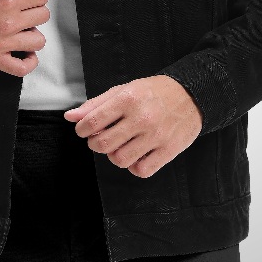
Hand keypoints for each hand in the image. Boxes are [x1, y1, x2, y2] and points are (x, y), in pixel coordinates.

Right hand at [0, 0, 48, 76]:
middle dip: (34, 9)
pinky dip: (29, 61)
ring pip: (38, 41)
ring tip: (22, 27)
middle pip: (43, 16)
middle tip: (23, 8)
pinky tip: (24, 50)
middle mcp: (7, 21)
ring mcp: (1, 43)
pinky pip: (22, 67)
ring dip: (33, 32)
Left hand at [64, 75, 202, 177]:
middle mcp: (141, 118)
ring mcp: (156, 136)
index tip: (84, 130)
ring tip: (120, 145)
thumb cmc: (153, 92)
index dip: (82, 130)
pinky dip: (134, 166)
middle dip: (95, 144)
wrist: (192, 95)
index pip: (92, 122)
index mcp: (127, 99)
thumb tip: (70, 117)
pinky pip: (142, 171)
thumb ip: (96, 104)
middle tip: (101, 138)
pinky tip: (136, 154)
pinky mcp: (169, 150)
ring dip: (114, 155)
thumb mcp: (124, 90)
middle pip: (103, 144)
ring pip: (120, 160)